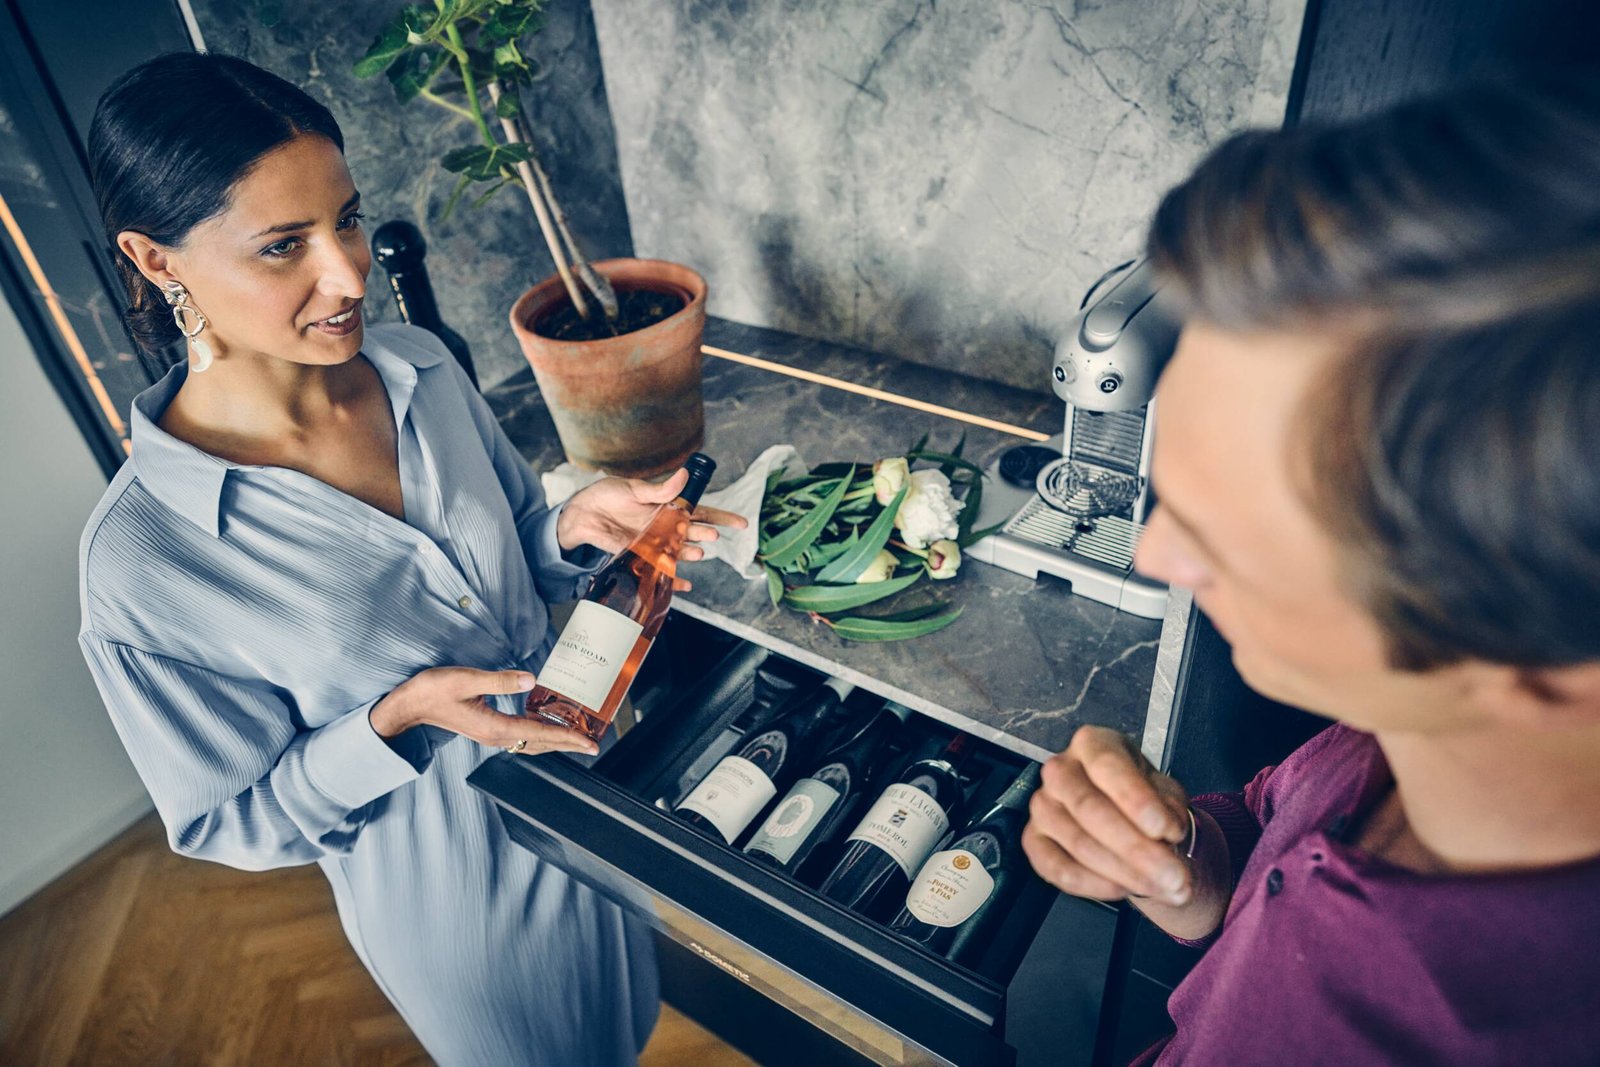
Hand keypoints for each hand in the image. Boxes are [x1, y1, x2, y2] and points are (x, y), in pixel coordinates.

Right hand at [369, 667, 597, 755]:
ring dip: (556, 742)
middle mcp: (496, 735)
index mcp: (494, 727)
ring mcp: (491, 734)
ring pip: (532, 743)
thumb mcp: (466, 679)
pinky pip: (521, 737)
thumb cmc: (434, 690)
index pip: (540, 733)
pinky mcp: (488, 728)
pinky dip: (540, 736)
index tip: (589, 743)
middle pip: (540, 743)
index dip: (568, 738)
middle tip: (593, 745)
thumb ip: (500, 680)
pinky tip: (547, 728)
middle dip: (568, 744)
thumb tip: (532, 680)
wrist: (410, 705)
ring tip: (577, 739)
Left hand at [556, 467, 747, 590]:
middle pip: (693, 533)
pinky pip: (659, 569)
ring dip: (690, 554)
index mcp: (669, 507)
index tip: (741, 523)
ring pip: (679, 551)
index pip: (701, 511)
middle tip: (713, 536)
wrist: (584, 512)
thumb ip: (661, 489)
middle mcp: (666, 526)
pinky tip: (684, 585)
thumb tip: (684, 475)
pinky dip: (672, 579)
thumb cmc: (609, 495)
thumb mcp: (635, 489)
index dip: (722, 518)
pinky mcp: (640, 555)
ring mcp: (654, 542)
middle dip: (705, 535)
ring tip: (698, 553)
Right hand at [1022, 726, 1228, 940]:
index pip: (1108, 766)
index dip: (1136, 800)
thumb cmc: (1145, 800)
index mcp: (1092, 744)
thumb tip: (1165, 833)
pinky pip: (1057, 868)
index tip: (1166, 831)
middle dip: (1136, 849)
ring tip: (1162, 888)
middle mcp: (1059, 769)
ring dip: (1124, 872)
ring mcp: (1041, 805)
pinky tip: (1123, 889)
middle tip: (1175, 878)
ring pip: (1078, 842)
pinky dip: (1093, 885)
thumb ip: (1169, 810)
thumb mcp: (1167, 796)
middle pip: (1089, 807)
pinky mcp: (1032, 840)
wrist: (1128, 820)